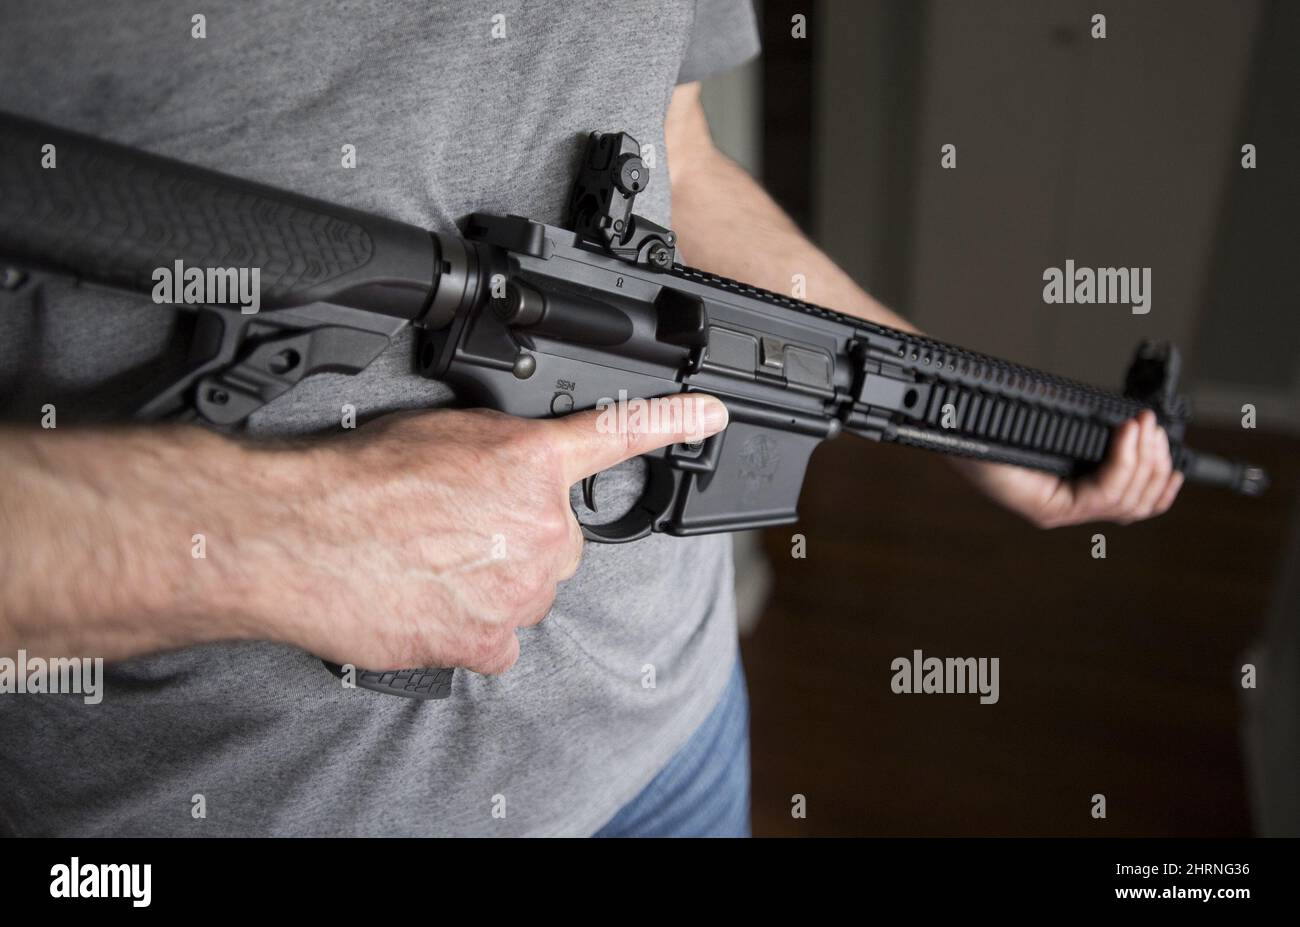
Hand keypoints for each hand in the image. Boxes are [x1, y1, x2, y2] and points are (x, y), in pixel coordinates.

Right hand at [251, 396, 728, 673]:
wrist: (299, 537)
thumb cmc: (355, 479)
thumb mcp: (441, 432)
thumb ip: (501, 452)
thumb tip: (510, 476)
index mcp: (531, 463)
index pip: (620, 435)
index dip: (673, 423)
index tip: (711, 416)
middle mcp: (541, 528)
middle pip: (558, 540)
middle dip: (518, 537)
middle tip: (455, 530)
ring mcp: (520, 591)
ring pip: (527, 590)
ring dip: (493, 582)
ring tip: (429, 564)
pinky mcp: (488, 642)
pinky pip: (499, 640)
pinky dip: (474, 628)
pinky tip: (432, 605)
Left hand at [952, 410, 1183, 528]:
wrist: (949, 415)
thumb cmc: (992, 414)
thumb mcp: (1054, 421)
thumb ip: (1090, 430)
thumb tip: (1133, 423)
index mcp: (1068, 491)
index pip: (1130, 504)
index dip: (1160, 483)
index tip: (1174, 456)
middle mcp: (1064, 507)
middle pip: (1135, 504)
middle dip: (1156, 465)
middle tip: (1154, 428)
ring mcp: (1054, 511)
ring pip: (1124, 500)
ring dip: (1144, 460)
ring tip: (1143, 427)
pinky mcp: (1043, 508)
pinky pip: (1101, 493)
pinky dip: (1122, 461)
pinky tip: (1127, 435)